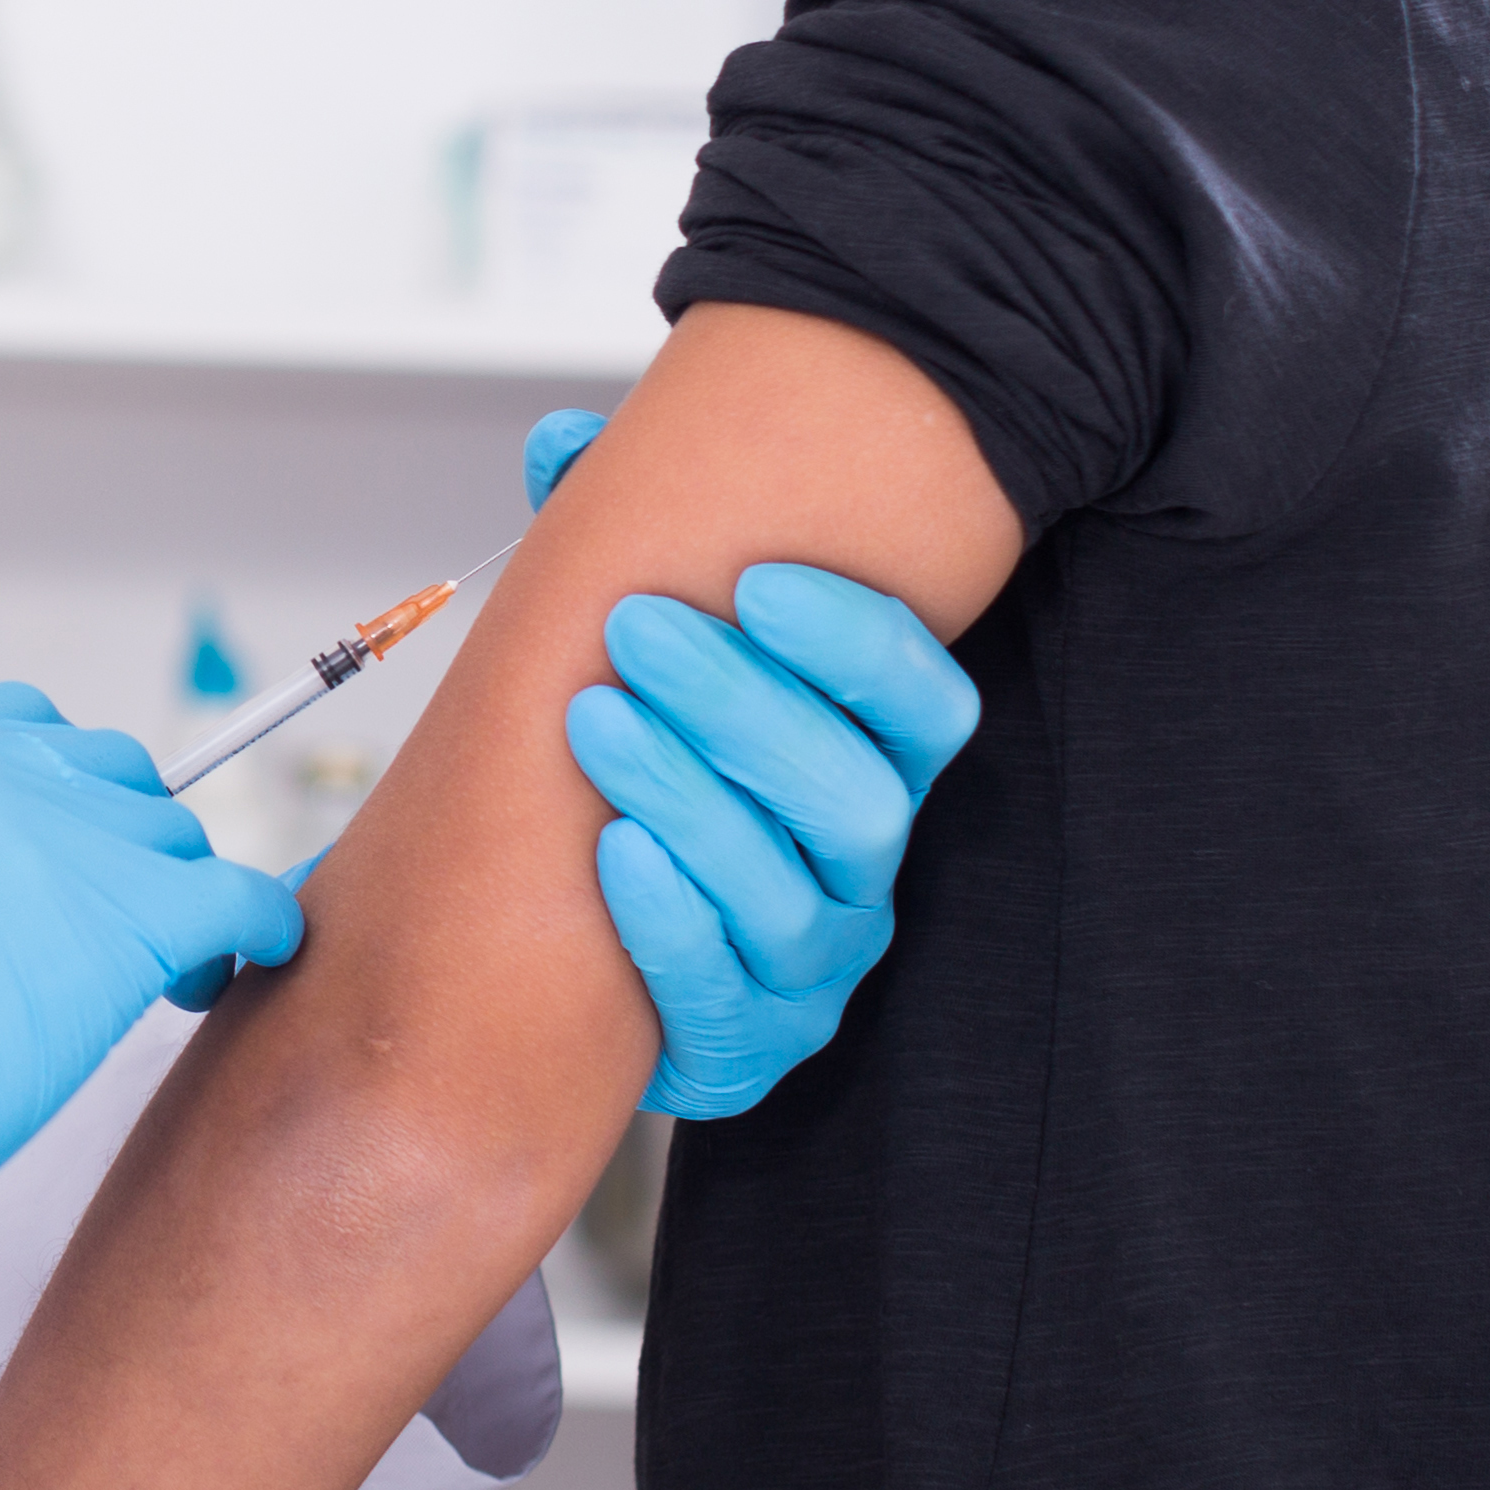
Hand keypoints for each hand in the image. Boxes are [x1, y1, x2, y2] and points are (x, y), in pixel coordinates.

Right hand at [0, 687, 302, 1387]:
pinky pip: (236, 898)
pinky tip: (238, 971)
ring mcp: (45, 840)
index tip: (65, 867)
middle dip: (122, 853)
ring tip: (158, 979)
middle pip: (110, 776)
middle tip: (111, 942)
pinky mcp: (116, 923)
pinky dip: (254, 931)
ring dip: (175, 899)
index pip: (19, 735)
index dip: (59, 806)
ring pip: (174, 836)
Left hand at [521, 408, 980, 1117]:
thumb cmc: (629, 762)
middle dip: (744, 705)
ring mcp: (814, 961)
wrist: (568, 933)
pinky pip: (727, 998)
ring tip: (595, 721)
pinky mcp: (748, 1044)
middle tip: (638, 627)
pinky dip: (671, 926)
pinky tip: (613, 856)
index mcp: (868, 758)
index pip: (924, 702)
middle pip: (856, 794)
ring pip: (792, 892)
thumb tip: (564, 445)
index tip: (755, 579)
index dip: (857, 640)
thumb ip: (611, 539)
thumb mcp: (626, 650)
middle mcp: (862, 863)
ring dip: (693, 801)